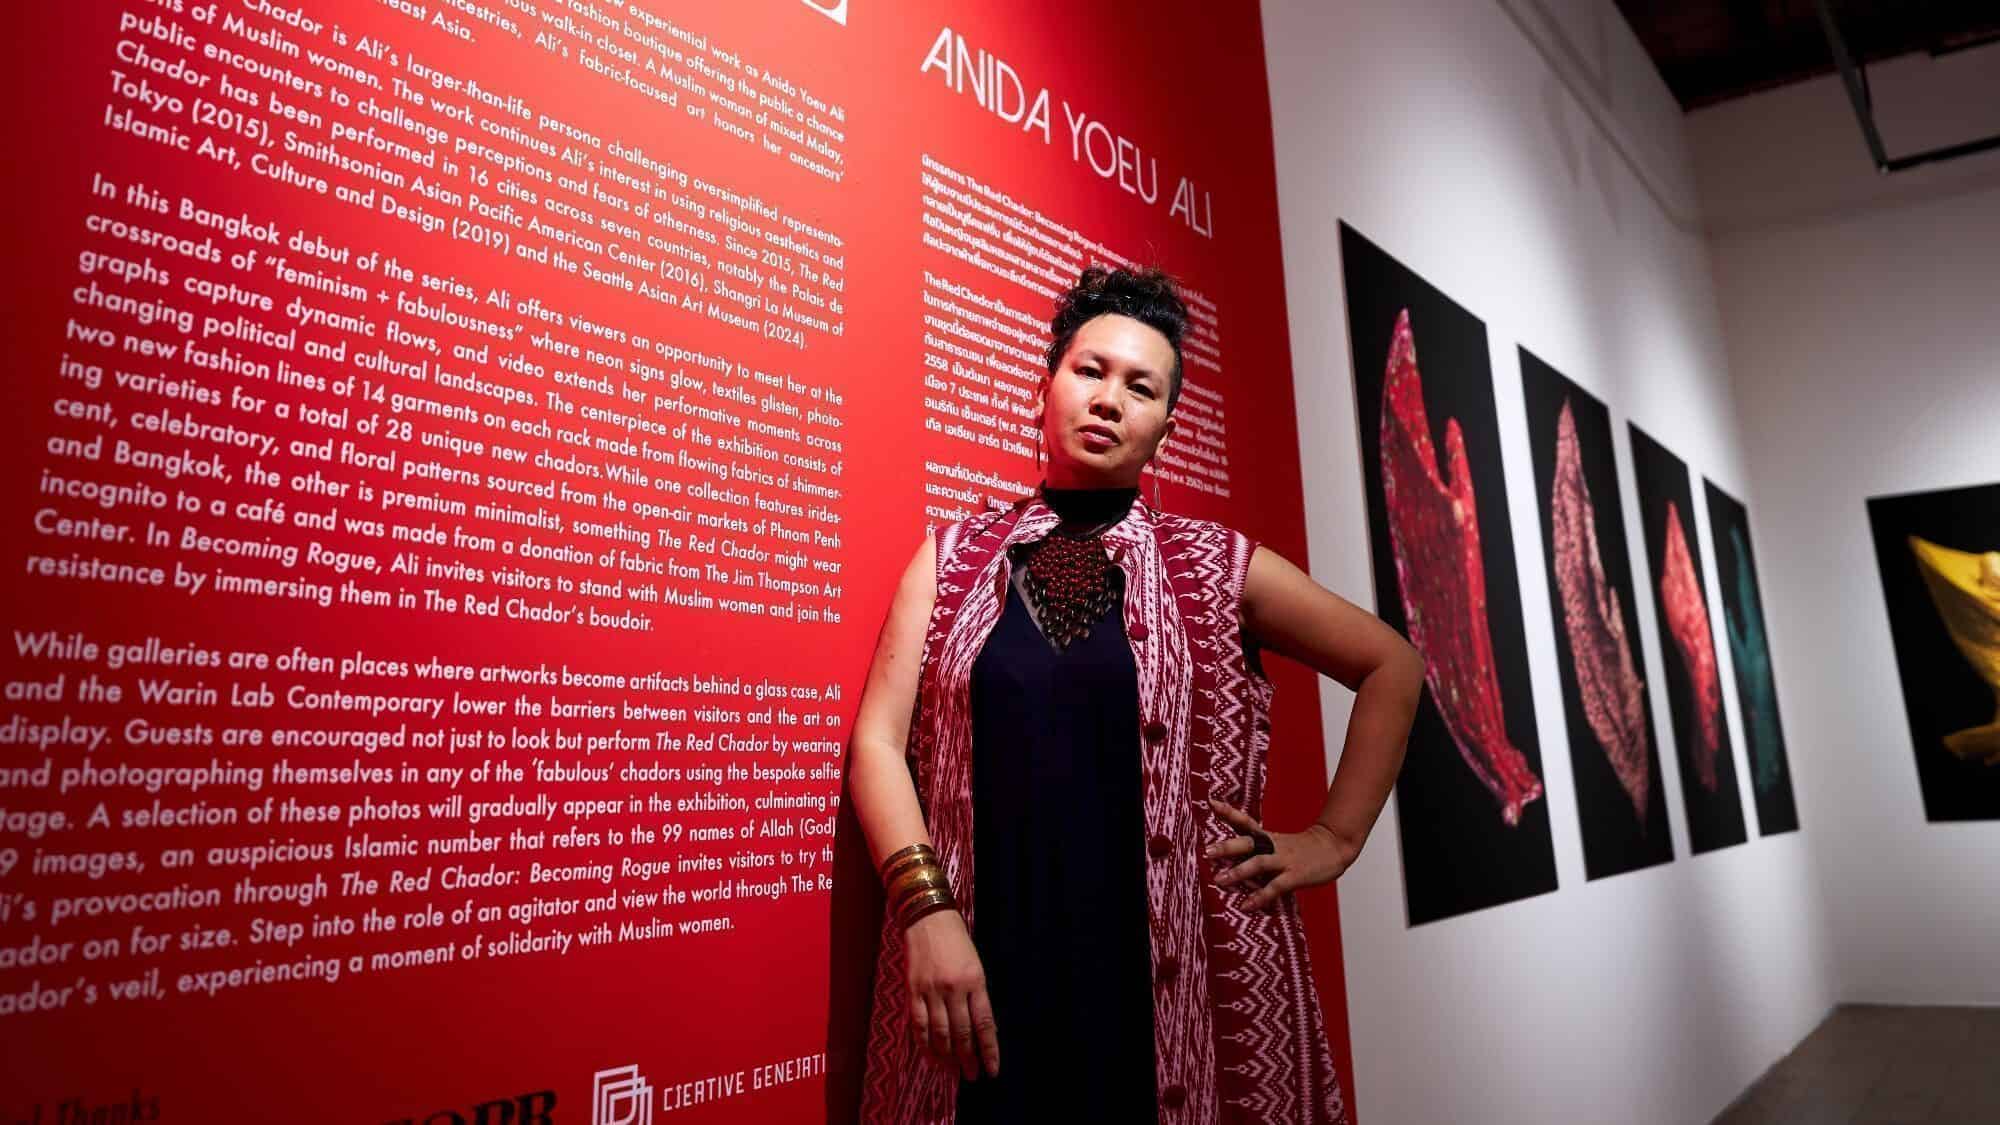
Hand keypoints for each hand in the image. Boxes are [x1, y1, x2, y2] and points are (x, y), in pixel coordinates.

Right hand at [903, 909, 999, 1079]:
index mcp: (975, 981)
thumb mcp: (976, 965)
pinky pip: (918, 1024)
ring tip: (952, 1069)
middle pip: (962, 1033)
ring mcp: (931, 990)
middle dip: (968, 1058)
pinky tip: (930, 1055)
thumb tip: (981, 1028)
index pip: (984, 1024)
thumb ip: (977, 996)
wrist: (928, 918)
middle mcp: (954, 988)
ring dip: (947, 1055)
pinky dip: (924, 1043)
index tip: (992, 1069)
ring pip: (940, 1033)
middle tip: (972, 1075)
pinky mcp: (913, 990)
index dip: (989, 1050)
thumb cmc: (957, 941)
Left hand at [1205, 798, 1358, 910]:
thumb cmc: (1302, 848)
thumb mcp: (1277, 842)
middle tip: (1207, 852)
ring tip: (1220, 880)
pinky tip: (1246, 905)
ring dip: (1238, 872)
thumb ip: (1257, 848)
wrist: (1334, 847)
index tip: (1211, 802)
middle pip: (1248, 842)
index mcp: (1267, 837)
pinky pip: (1275, 887)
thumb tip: (1231, 856)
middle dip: (1227, 846)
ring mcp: (1284, 860)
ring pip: (1258, 863)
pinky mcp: (1295, 876)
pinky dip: (1259, 897)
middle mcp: (1273, 845)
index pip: (1245, 821)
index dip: (1228, 812)